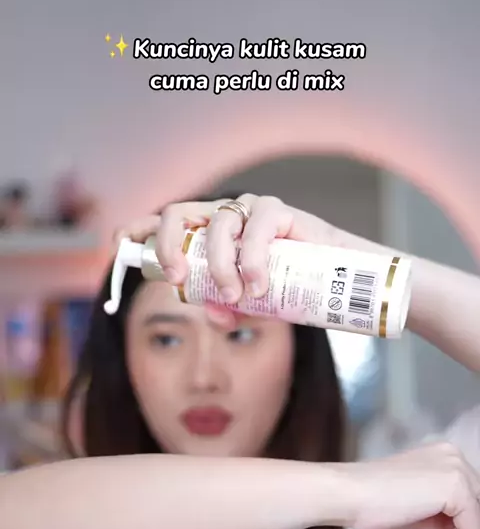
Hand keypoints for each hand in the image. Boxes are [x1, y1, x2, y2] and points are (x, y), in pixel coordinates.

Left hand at [114, 194, 346, 325]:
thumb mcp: (254, 307)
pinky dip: (251, 258)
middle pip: (177, 214)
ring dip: (219, 265)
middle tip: (180, 280)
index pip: (165, 224)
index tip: (120, 244)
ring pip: (216, 224)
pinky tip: (257, 284)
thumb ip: (229, 308)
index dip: (139, 229)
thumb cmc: (295, 290)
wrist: (347, 283)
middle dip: (170, 246)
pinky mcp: (279, 212)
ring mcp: (250, 212)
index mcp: (209, 237)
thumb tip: (212, 316)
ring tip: (239, 297)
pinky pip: (256, 228)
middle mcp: (224, 219)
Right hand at [341, 442, 479, 528]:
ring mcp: (456, 469)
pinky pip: (473, 527)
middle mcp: (454, 456)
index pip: (471, 498)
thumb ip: (442, 512)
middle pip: (479, 506)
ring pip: (479, 518)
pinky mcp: (456, 487)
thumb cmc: (371, 501)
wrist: (349, 494)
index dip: (458, 526)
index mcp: (443, 456)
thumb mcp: (416, 506)